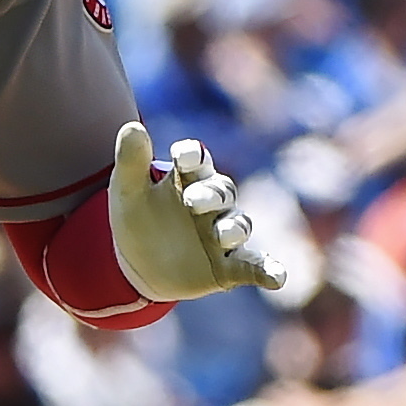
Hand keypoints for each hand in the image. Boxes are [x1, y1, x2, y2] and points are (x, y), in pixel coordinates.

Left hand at [107, 122, 284, 301]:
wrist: (140, 265)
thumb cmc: (138, 218)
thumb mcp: (127, 191)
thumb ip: (131, 161)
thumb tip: (132, 126)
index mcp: (189, 178)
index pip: (196, 160)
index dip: (192, 155)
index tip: (182, 155)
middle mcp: (212, 203)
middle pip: (221, 192)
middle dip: (211, 195)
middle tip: (194, 201)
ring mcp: (222, 234)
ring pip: (238, 226)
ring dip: (233, 228)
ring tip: (222, 235)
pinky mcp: (229, 266)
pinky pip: (253, 266)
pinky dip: (268, 271)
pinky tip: (279, 278)